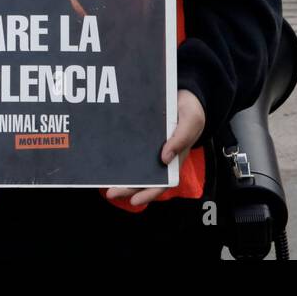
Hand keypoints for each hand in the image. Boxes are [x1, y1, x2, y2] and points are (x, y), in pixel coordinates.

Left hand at [105, 89, 205, 206]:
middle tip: (110, 192)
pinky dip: (119, 156)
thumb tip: (165, 159)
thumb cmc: (191, 111)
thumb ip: (181, 138)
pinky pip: (130, 149)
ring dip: (121, 175)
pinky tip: (107, 158)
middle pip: (144, 178)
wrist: (184, 95)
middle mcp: (160, 158)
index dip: (149, 193)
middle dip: (127, 188)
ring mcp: (150, 149)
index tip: (134, 200)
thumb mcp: (191, 121)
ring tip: (104, 181)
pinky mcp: (141, 137)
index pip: (162, 183)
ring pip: (134, 166)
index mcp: (174, 160)